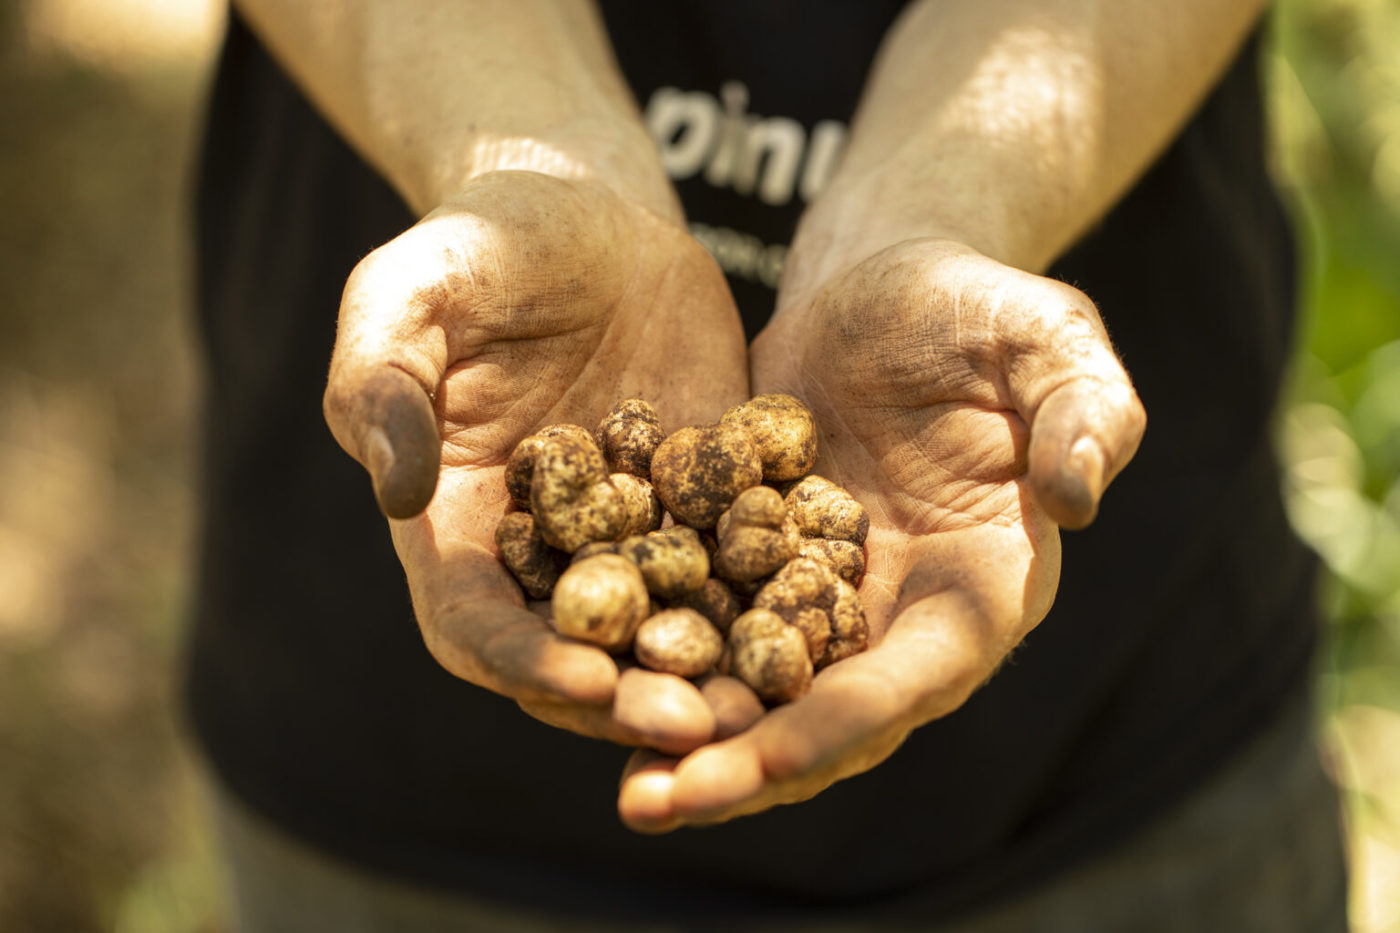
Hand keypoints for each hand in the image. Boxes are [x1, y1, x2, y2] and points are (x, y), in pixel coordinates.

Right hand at [323, 170, 749, 753]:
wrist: (586, 212)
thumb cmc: (474, 244)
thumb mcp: (407, 294)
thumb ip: (382, 385)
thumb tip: (394, 493)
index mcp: (453, 526)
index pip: (473, 623)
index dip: (523, 662)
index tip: (584, 681)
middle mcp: (540, 553)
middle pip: (577, 653)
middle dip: (632, 698)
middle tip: (702, 727)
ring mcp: (627, 535)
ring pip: (664, 630)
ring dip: (709, 677)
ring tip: (770, 705)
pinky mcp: (701, 503)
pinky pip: (735, 566)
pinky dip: (772, 604)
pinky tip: (824, 627)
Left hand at [618, 238, 1144, 829]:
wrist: (885, 284)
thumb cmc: (980, 307)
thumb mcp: (1048, 340)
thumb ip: (1084, 413)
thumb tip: (1079, 499)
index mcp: (980, 584)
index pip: (916, 677)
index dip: (845, 724)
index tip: (768, 763)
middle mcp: (900, 613)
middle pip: (824, 714)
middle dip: (743, 764)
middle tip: (651, 803)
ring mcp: (823, 596)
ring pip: (755, 688)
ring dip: (686, 733)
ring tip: (614, 778)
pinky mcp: (758, 561)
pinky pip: (704, 620)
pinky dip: (655, 654)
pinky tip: (582, 677)